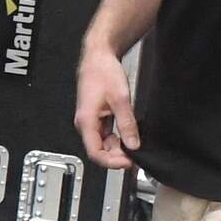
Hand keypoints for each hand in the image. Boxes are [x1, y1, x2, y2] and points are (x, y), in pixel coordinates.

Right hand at [75, 44, 138, 168]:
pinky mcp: (96, 117)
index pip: (95, 153)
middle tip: (136, 156)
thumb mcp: (121, 99)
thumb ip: (127, 124)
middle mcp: (85, 124)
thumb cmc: (103, 72)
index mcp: (86, 121)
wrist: (98, 56)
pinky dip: (117, 139)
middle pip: (99, 151)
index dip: (112, 162)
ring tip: (134, 145)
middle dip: (117, 156)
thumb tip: (133, 143)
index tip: (128, 163)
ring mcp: (91, 121)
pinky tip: (128, 136)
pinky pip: (106, 135)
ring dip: (118, 148)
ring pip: (103, 144)